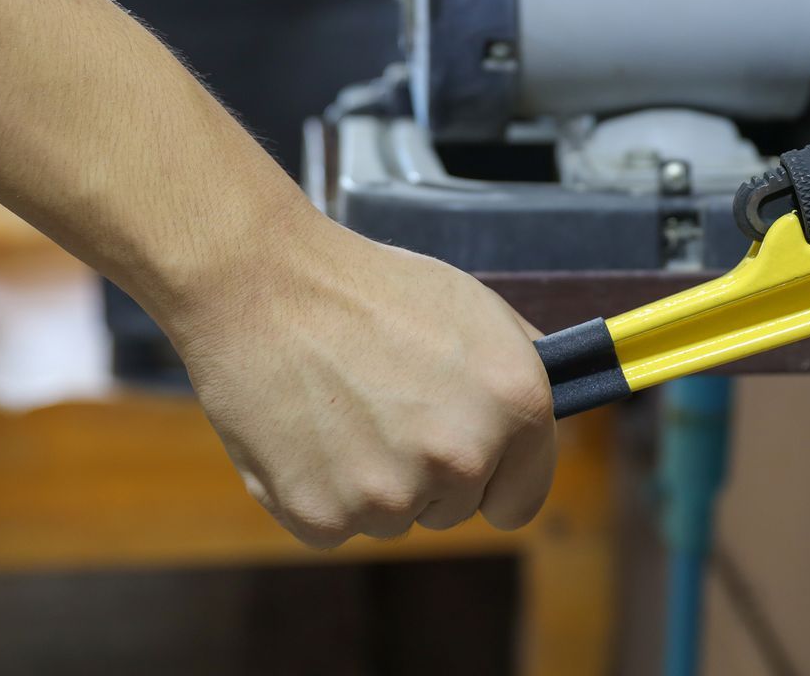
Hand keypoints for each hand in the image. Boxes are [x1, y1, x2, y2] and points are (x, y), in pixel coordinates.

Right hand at [166, 210, 555, 548]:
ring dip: (371, 480)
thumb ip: (518, 368)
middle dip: (426, 471)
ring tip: (338, 406)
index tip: (471, 464)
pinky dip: (318, 488)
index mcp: (516, 405)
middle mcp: (463, 458)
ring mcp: (392, 495)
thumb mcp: (471, 307)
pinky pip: (333, 524)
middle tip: (383, 404)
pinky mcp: (325, 517)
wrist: (262, 284)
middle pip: (454, 510)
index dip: (495, 478)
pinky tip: (304, 429)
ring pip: (392, 517)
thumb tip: (547, 411)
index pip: (524, 497)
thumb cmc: (366, 289)